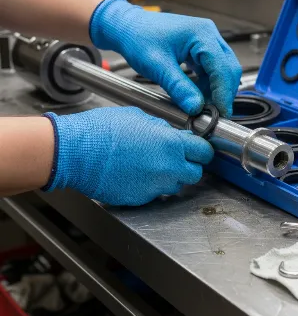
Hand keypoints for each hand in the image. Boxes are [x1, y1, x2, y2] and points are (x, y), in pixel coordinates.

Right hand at [43, 107, 213, 205]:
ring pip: (177, 185)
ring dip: (171, 176)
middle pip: (196, 173)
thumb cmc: (102, 130)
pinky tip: (137, 174)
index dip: (202, 150)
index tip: (199, 150)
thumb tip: (170, 134)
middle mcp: (168, 168)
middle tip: (178, 158)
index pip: (204, 152)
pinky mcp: (141, 199)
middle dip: (189, 165)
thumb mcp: (138, 117)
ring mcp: (155, 186)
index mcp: (170, 143)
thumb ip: (161, 128)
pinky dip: (152, 185)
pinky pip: (156, 193)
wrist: (75, 152)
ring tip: (153, 166)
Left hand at [89, 0, 241, 116]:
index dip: (224, 93)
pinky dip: (207, 85)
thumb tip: (196, 107)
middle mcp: (208, 35)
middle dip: (223, 93)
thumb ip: (178, 87)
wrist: (127, 28)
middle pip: (228, 69)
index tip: (220, 113)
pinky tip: (197, 95)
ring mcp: (205, 41)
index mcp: (201, 34)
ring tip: (202, 107)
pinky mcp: (199, 49)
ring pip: (221, 71)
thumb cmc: (138, 37)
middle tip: (214, 113)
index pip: (223, 68)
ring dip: (215, 90)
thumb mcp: (157, 66)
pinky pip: (211, 70)